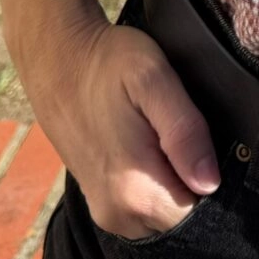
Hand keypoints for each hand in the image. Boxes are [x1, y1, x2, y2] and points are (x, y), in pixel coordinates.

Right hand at [0, 0, 219, 241]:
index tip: (200, 121)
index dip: (208, 163)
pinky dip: (158, 161)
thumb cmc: (109, 54)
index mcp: (132, 188)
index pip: (200, 207)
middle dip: (192, 161)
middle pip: (188, 208)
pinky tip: (150, 126)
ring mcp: (109, 204)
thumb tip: (205, 181)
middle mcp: (119, 210)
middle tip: (177, 109)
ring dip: (174, 160)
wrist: (50, 49)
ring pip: (169, 199)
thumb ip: (181, 127)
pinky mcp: (105, 192)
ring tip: (160, 111)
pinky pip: (151, 191)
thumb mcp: (153, 76)